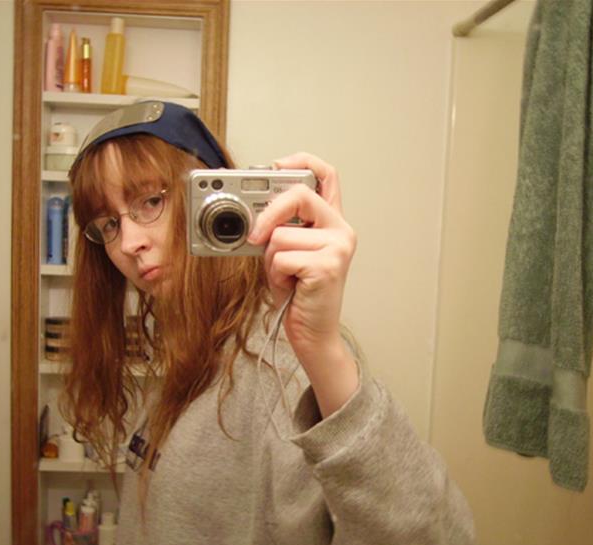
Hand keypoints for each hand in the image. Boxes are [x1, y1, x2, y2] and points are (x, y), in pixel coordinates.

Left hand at [247, 152, 358, 416]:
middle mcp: (341, 230)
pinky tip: (290, 288)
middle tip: (255, 236)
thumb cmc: (299, 296)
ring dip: (271, 260)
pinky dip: (275, 276)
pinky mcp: (326, 266)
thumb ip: (279, 229)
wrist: (313, 335)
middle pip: (298, 195)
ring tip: (285, 278)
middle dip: (268, 213)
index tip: (276, 164)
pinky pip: (280, 257)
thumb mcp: (288, 254)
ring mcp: (337, 248)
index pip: (327, 175)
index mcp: (333, 223)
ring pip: (280, 234)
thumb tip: (251, 215)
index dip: (302, 161)